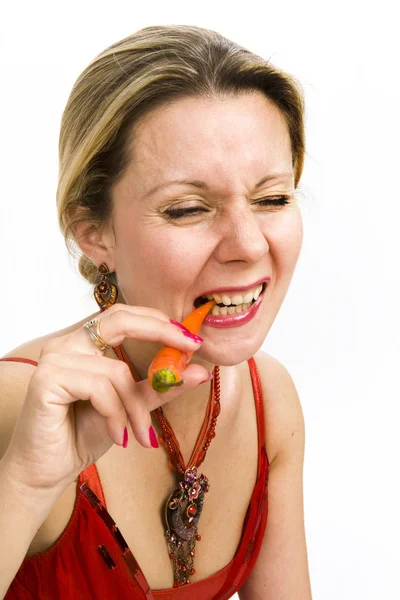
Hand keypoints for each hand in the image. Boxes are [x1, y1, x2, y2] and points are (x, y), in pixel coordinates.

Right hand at [3, 304, 209, 492]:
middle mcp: (66, 343)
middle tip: (190, 349)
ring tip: (142, 435)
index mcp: (83, 342)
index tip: (192, 339)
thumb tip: (200, 371)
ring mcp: (54, 359)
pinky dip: (116, 414)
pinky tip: (118, 436)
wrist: (47, 471)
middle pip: (119, 319)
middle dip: (160, 331)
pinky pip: (100, 388)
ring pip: (116, 370)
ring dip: (137, 407)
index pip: (124, 315)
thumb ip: (158, 386)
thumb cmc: (82, 434)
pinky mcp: (47, 379)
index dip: (159, 322)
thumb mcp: (130, 407)